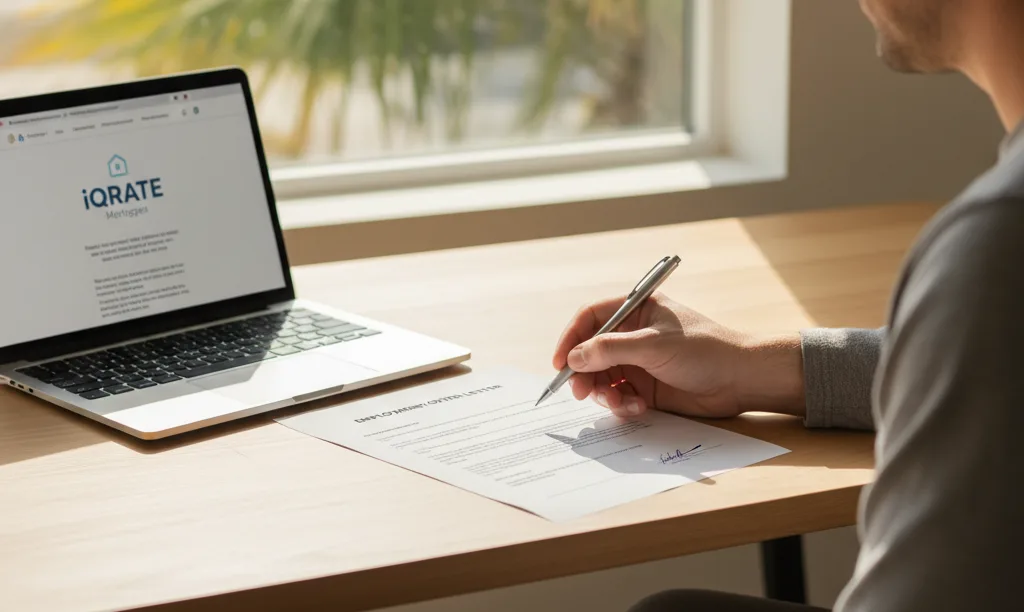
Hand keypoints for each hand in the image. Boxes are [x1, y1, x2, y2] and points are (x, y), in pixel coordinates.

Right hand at [552, 293, 804, 418]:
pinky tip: (638, 407)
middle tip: (581, 392)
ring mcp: (640, 362)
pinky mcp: (647, 387)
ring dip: (605, 393)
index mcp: (636, 310)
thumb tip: (573, 358)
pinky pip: (620, 396)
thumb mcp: (653, 345)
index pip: (591, 318)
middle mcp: (634, 335)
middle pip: (591, 352)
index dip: (571, 338)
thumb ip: (610, 350)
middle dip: (584, 373)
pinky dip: (622, 404)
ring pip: (603, 378)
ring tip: (621, 402)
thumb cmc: (705, 350)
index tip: (560, 363)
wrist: (742, 380)